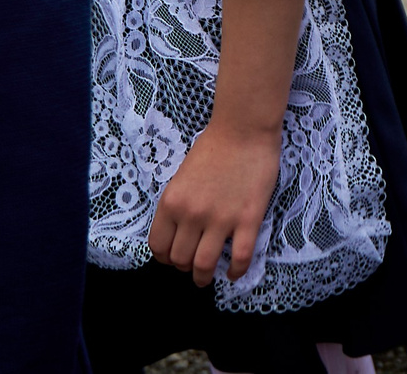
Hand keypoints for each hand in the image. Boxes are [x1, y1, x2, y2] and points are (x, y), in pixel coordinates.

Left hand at [149, 121, 282, 286]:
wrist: (244, 128)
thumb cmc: (213, 147)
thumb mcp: (181, 177)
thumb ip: (178, 206)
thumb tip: (179, 233)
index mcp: (171, 202)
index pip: (158, 247)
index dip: (165, 258)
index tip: (174, 258)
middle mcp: (192, 214)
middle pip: (180, 259)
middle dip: (185, 267)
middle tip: (194, 264)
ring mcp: (220, 218)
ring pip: (205, 265)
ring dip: (204, 276)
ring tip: (208, 277)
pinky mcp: (248, 219)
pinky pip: (240, 257)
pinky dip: (236, 271)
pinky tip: (234, 272)